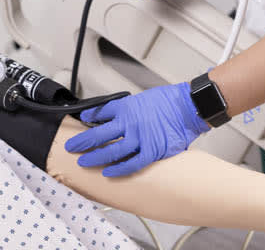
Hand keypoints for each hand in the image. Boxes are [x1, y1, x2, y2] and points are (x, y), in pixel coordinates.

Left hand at [64, 81, 209, 176]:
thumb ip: (128, 108)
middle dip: (83, 141)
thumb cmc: (169, 100)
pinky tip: (109, 172)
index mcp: (127, 108)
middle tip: (72, 146)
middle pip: (99, 134)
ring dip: (95, 157)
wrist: (188, 107)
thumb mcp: (143, 97)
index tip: (82, 122)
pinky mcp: (151, 151)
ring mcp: (139, 139)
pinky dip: (119, 169)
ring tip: (84, 162)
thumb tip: (113, 114)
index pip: (101, 113)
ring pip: (111, 152)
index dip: (89, 118)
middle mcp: (130, 123)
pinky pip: (131, 164)